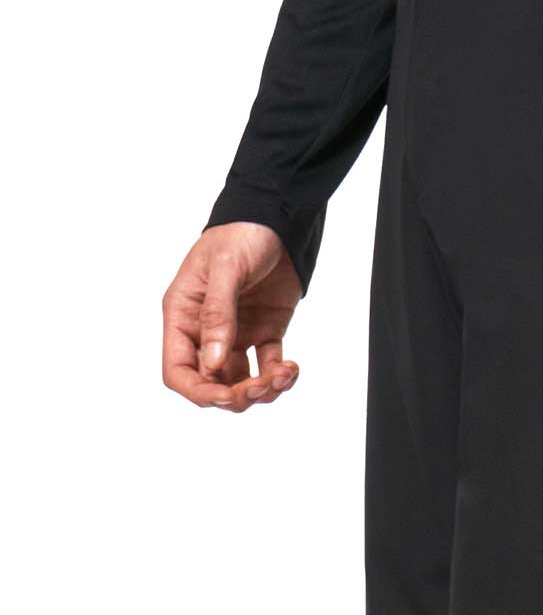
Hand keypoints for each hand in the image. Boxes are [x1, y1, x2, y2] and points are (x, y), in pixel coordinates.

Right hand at [162, 222, 301, 411]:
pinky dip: (281, 375)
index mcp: (183, 316)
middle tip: (264, 385)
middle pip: (212, 382)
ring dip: (263, 388)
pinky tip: (292, 368)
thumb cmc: (240, 234)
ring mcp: (236, 333)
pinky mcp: (265, 331)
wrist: (277, 219)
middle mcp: (206, 331)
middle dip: (237, 394)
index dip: (199, 390)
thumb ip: (217, 315)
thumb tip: (212, 362)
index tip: (227, 395)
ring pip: (242, 381)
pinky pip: (269, 365)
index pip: (178, 370)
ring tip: (285, 373)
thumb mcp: (225, 269)